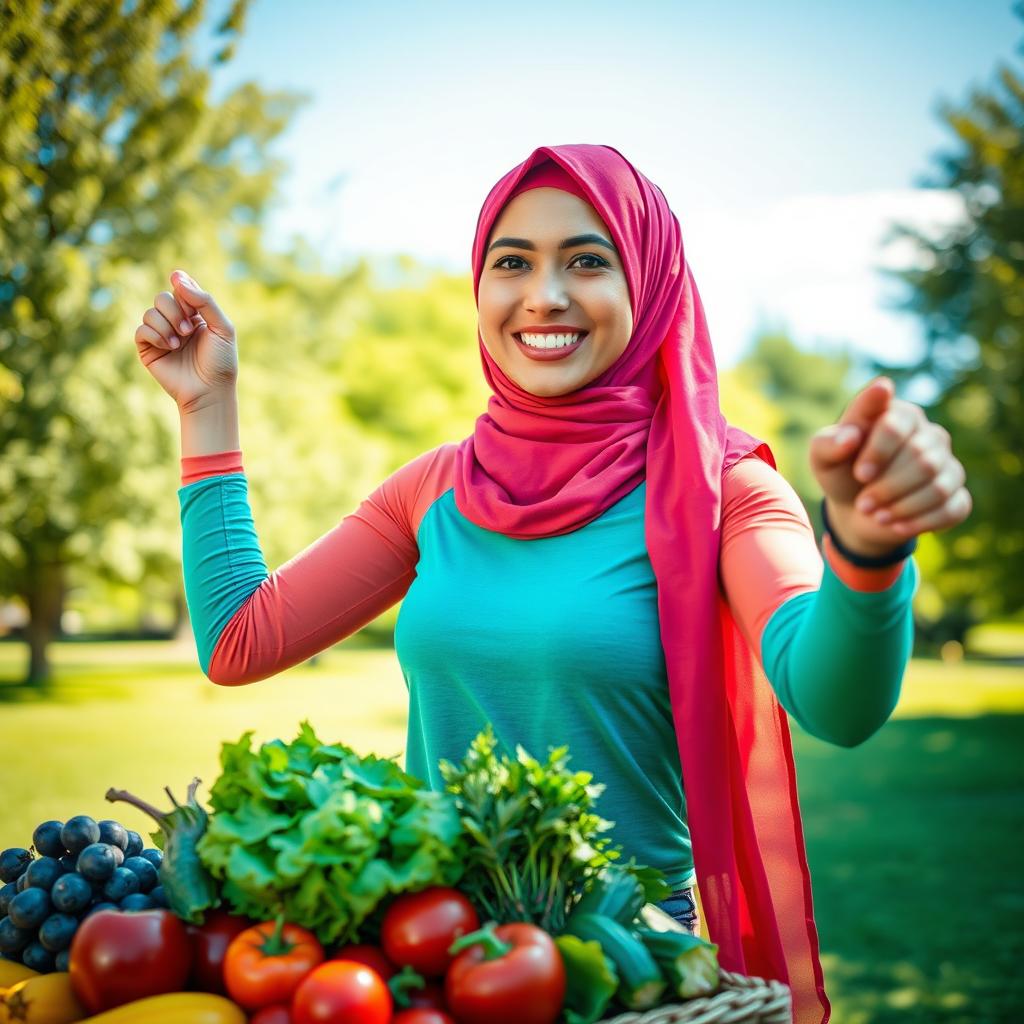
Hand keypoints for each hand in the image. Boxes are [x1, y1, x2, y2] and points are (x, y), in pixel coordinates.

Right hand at [134, 270, 237, 409]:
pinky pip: (141, 330)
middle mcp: (177, 322)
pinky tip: (169, 347)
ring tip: (179, 343)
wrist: (210, 391)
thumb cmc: (220, 361)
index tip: (184, 292)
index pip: (181, 289)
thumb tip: (177, 277)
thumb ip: (204, 301)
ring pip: (150, 312)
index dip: (182, 288)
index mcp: (196, 314)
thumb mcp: (222, 327)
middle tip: (189, 330)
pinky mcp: (148, 349)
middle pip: (162, 297)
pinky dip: (155, 335)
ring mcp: (162, 335)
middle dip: (175, 310)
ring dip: (166, 325)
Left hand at [809, 376, 971, 557]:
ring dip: (903, 506)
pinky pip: (952, 509)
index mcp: (899, 415)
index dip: (879, 451)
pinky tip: (896, 525)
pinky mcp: (957, 496)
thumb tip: (850, 436)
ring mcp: (948, 465)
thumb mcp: (823, 457)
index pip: (898, 423)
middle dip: (888, 486)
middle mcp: (930, 435)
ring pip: (939, 486)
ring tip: (876, 515)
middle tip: (863, 504)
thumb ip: (828, 442)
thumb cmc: (841, 472)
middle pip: (922, 458)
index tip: (860, 474)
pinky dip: (921, 522)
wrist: (856, 510)